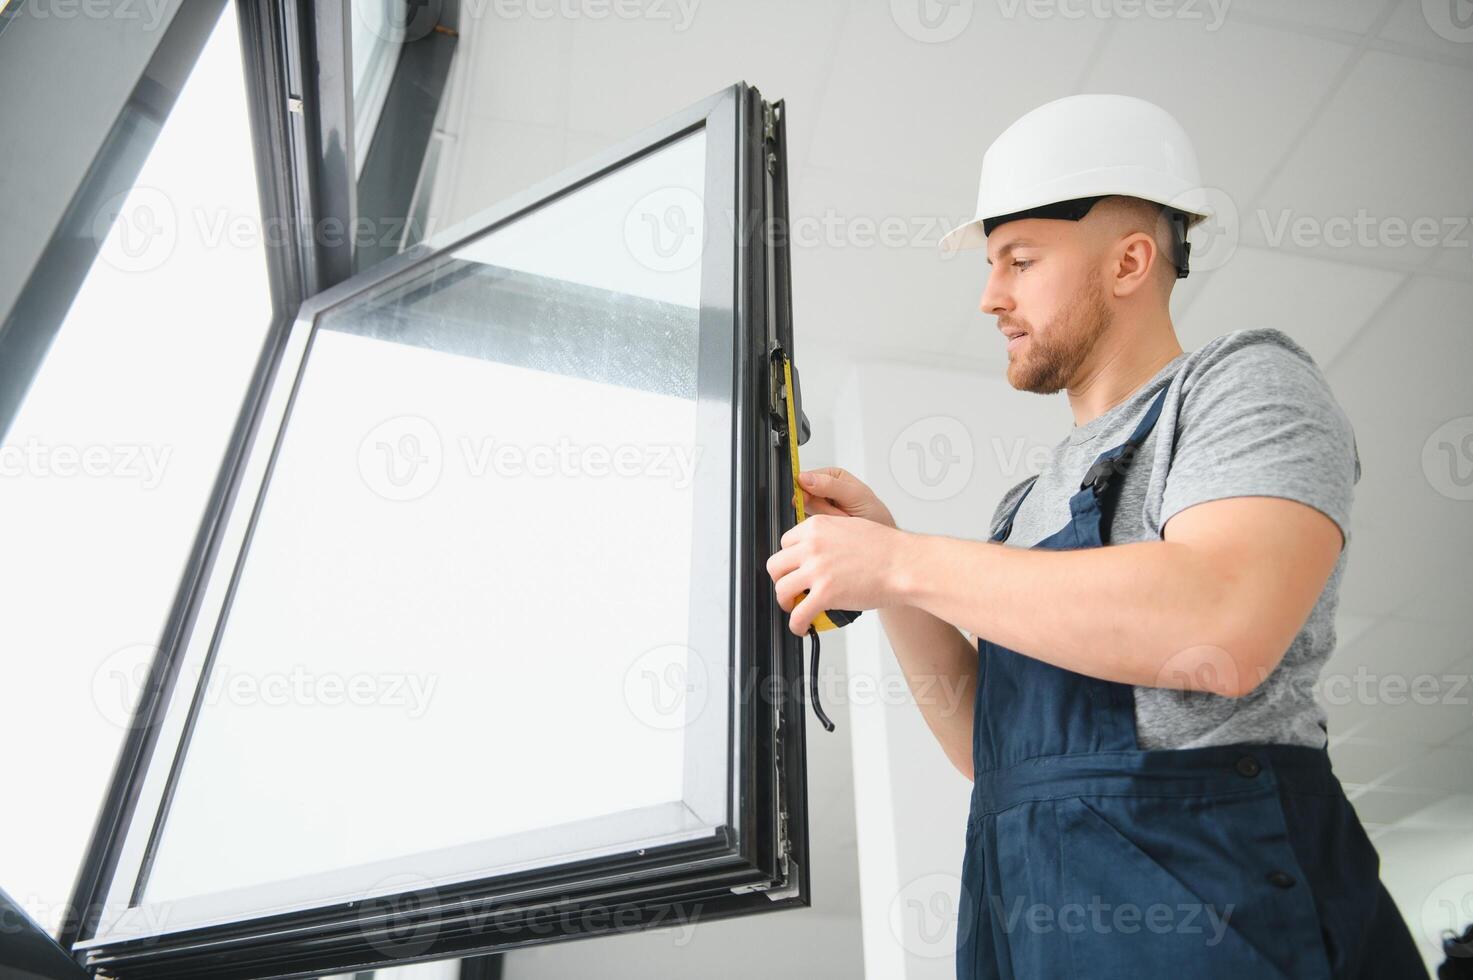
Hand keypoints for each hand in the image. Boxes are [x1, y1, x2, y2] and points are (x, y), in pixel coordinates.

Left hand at [766, 514, 909, 634]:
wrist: (904, 565)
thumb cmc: (886, 549)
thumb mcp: (849, 526)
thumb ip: (827, 536)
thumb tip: (816, 549)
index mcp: (817, 527)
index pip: (785, 543)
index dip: (790, 559)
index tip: (795, 568)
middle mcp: (812, 546)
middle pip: (775, 566)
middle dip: (781, 579)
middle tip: (791, 588)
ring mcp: (817, 570)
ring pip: (781, 589)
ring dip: (786, 602)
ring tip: (796, 607)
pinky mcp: (825, 594)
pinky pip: (798, 614)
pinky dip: (796, 624)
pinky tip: (802, 626)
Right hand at [794, 467, 895, 527]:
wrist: (880, 539)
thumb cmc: (874, 514)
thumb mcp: (854, 495)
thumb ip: (829, 486)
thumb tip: (805, 478)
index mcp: (831, 476)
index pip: (803, 478)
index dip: (805, 491)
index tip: (815, 502)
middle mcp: (823, 490)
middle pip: (803, 498)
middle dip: (821, 510)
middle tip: (840, 514)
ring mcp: (820, 507)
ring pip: (806, 514)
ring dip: (824, 521)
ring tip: (842, 521)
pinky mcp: (819, 523)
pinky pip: (810, 527)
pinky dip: (823, 530)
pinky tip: (836, 529)